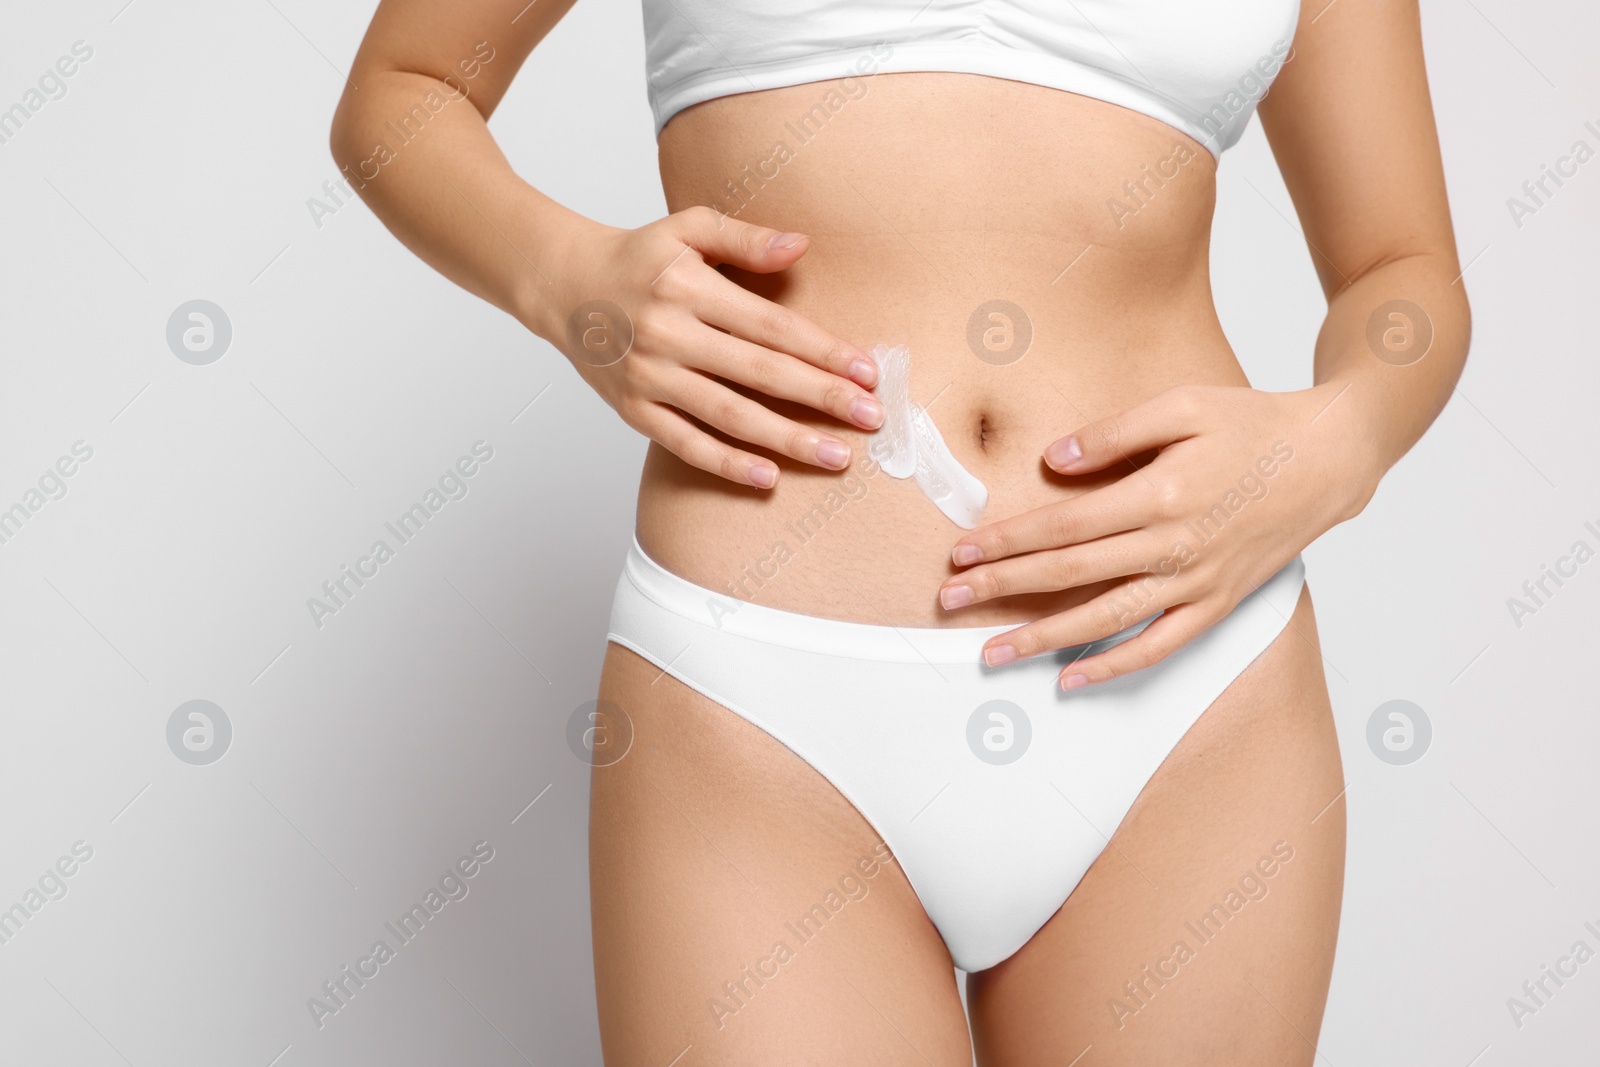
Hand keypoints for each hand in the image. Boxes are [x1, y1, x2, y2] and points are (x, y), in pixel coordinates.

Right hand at [540, 206, 883, 487]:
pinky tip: (768, 476)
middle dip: (820, 397)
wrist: (561, 285)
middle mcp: (668, 334)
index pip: (770, 325)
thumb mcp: (688, 228)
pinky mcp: (632, 410)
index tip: (866, 371)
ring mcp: (649, 377)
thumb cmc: (638, 257)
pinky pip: (685, 444)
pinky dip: (726, 464)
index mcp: (688, 288)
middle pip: (759, 373)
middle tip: (871, 418)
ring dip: (786, 439)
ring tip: (836, 456)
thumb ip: (745, 239)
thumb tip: (801, 245)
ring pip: (729, 415)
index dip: (822, 350)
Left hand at [937, 383, 1376, 688]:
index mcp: (1160, 493)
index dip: (1009, 540)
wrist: (1330, 459)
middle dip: (1004, 589)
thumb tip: (1055, 461)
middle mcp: (1176, 546)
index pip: (1064, 526)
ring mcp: (1197, 582)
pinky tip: (1071, 681)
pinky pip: (1159, 647)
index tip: (963, 551)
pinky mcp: (1217, 604)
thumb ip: (1115, 432)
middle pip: (1071, 575)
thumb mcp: (1184, 406)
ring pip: (1106, 620)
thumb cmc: (1253, 424)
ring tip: (991, 653)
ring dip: (1043, 639)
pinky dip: (1115, 667)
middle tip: (950, 600)